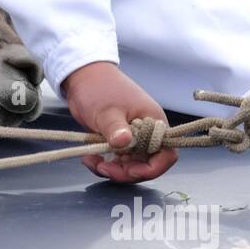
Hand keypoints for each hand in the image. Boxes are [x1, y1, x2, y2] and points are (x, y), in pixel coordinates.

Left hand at [62, 61, 177, 181]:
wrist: (83, 77)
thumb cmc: (99, 88)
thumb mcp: (106, 111)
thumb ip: (116, 128)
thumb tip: (124, 142)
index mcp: (153, 122)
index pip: (166, 154)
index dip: (151, 168)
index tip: (128, 170)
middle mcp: (147, 132)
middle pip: (147, 164)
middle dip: (126, 172)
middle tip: (103, 167)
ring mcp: (133, 137)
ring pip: (131, 164)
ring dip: (113, 169)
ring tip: (92, 161)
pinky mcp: (120, 140)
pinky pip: (118, 159)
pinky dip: (106, 163)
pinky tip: (90, 158)